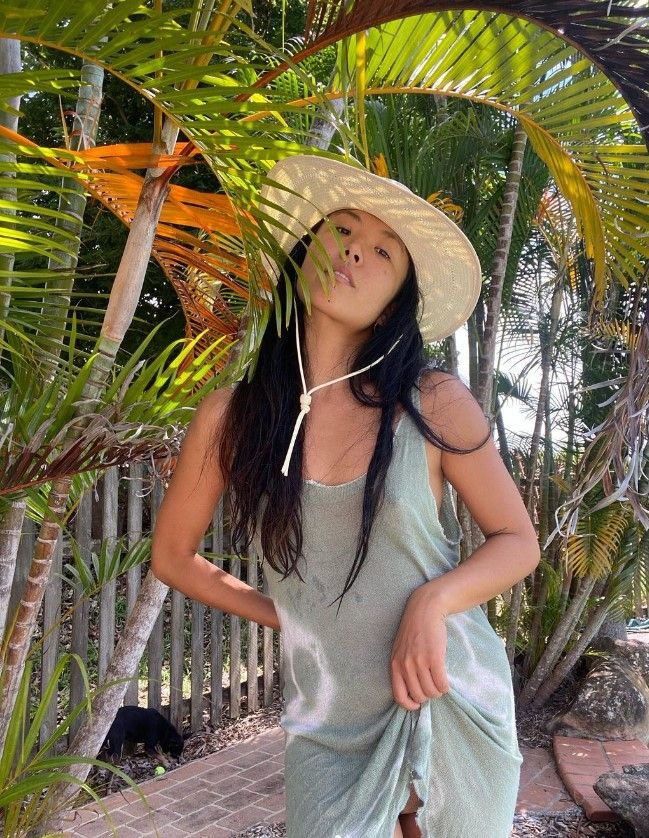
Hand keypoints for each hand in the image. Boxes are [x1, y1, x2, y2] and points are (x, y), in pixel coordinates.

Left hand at [390, 588, 449, 710]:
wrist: (424, 610)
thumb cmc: (414, 630)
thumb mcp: (400, 649)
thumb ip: (402, 667)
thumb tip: (411, 690)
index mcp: (395, 665)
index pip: (399, 696)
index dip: (409, 705)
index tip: (417, 704)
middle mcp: (406, 666)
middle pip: (419, 696)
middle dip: (427, 696)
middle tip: (432, 687)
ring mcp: (420, 662)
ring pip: (432, 692)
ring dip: (437, 691)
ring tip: (439, 683)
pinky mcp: (434, 658)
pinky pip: (442, 684)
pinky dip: (445, 687)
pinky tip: (445, 681)